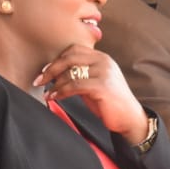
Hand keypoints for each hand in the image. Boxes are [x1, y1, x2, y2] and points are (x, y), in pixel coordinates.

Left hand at [33, 45, 150, 142]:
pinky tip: (55, 97)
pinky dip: (61, 91)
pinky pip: (74, 85)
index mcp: (102, 58)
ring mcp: (104, 72)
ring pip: (71, 71)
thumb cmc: (110, 103)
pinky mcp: (102, 86)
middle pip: (70, 57)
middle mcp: (104, 61)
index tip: (45, 70)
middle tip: (39, 79)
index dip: (57, 59)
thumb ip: (80, 75)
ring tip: (47, 92)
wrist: (130, 119)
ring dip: (55, 83)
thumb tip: (55, 75)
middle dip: (52, 68)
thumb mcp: (94, 84)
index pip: (74, 49)